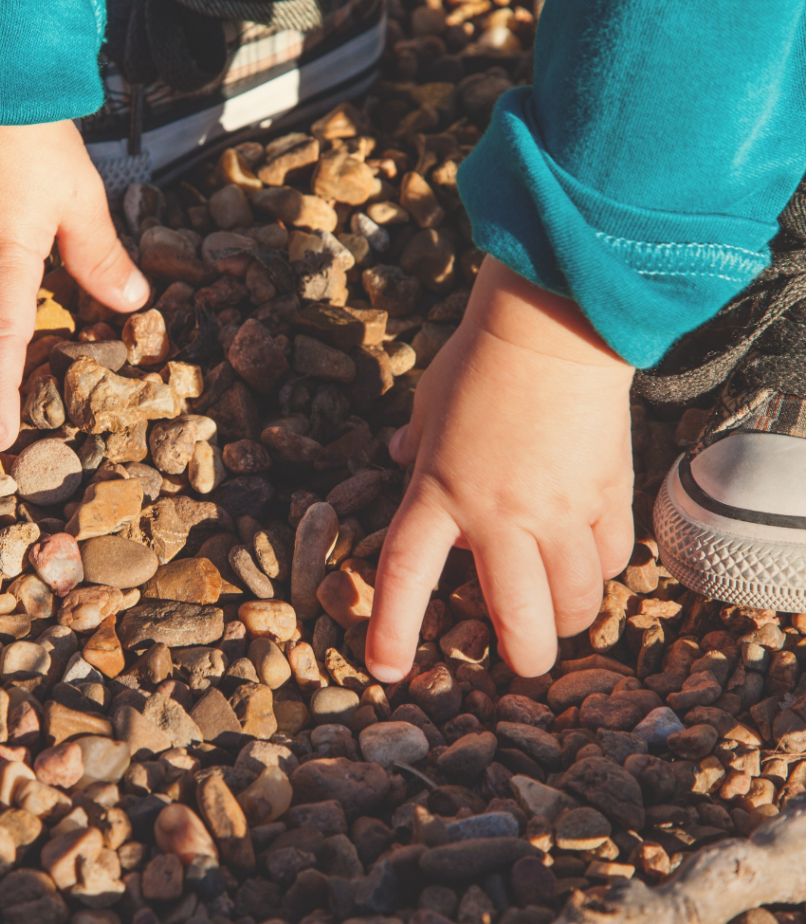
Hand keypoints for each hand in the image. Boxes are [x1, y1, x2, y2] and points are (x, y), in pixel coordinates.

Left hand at [366, 257, 634, 680]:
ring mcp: (558, 510)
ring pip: (576, 600)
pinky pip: (612, 557)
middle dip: (523, 656)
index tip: (384, 670)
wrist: (553, 327)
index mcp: (439, 493)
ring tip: (560, 609)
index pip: (406, 577)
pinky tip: (591, 554)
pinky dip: (602, 568)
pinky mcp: (606, 494)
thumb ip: (415, 441)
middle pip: (518, 619)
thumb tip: (398, 454)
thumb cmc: (480, 360)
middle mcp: (498, 515)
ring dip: (568, 616)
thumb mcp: (429, 402)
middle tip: (522, 660)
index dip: (392, 630)